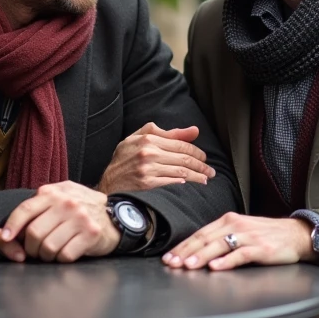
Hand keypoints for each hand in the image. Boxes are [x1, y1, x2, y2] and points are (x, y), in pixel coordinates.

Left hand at [0, 181, 118, 262]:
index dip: (12, 226)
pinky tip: (67, 252)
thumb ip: (35, 209)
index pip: (25, 210)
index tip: (6, 238)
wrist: (115, 215)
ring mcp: (80, 218)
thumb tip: (4, 232)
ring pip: (48, 247)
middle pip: (34, 233)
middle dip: (31, 248)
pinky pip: (65, 255)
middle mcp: (66, 203)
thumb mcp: (59, 198)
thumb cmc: (80, 209)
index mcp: (53, 193)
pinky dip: (61, 259)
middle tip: (36, 251)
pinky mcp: (90, 234)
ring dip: (46, 255)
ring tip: (51, 252)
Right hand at [96, 123, 214, 193]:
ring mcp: (147, 169)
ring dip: (197, 176)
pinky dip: (183, 184)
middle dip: (201, 165)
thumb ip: (168, 133)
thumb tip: (194, 131)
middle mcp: (148, 152)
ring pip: (181, 172)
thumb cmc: (125, 159)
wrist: (108, 182)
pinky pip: (171, 183)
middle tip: (210, 171)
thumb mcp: (141, 139)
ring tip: (205, 179)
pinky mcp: (147, 184)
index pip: (181, 144)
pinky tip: (190, 186)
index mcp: (148, 139)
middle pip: (184, 159)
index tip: (204, 158)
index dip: (197, 152)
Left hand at [161, 212, 313, 271]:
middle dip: (186, 252)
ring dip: (202, 256)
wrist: (296, 234)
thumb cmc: (266, 235)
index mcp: (228, 220)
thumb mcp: (241, 231)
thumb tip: (196, 252)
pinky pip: (241, 254)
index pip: (200, 233)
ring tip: (188, 266)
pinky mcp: (261, 248)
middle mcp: (236, 225)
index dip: (183, 246)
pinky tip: (217, 267)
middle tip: (172, 263)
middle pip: (206, 239)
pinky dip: (227, 261)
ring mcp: (249, 236)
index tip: (169, 257)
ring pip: (220, 245)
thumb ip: (221, 238)